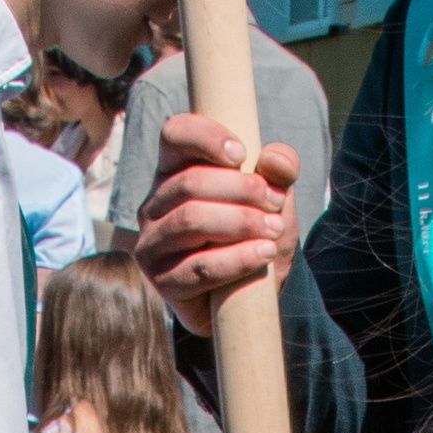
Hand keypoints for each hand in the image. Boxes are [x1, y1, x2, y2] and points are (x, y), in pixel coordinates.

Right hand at [131, 113, 298, 323]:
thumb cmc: (254, 237)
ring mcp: (152, 244)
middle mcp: (154, 205)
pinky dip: (238, 259)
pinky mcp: (162, 281)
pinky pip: (199, 267)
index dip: (206, 138)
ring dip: (240, 222)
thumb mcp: (275, 201)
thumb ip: (280, 173)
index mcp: (175, 171)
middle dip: (240, 189)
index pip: (175, 134)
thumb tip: (275, 160)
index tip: (242, 155)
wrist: (249, 298)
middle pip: (189, 182)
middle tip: (275, 202)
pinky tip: (263, 254)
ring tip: (273, 230)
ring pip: (191, 221)